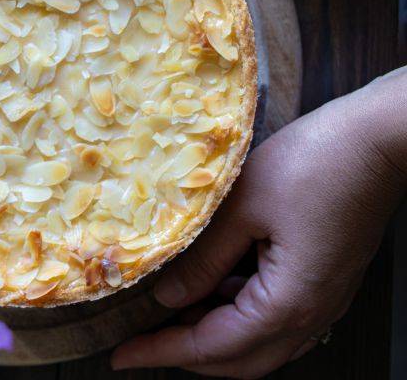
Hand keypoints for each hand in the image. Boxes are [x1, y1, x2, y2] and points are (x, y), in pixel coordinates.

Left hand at [111, 68, 406, 377]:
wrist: (377, 141)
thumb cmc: (312, 165)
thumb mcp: (241, 208)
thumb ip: (202, 260)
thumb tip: (165, 297)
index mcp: (287, 303)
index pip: (212, 347)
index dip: (162, 352)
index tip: (120, 356)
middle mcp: (310, 316)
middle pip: (239, 361)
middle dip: (185, 356)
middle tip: (139, 342)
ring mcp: (323, 302)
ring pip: (259, 345)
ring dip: (212, 337)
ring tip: (166, 315)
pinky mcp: (325, 283)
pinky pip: (276, 319)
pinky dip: (237, 317)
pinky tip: (208, 290)